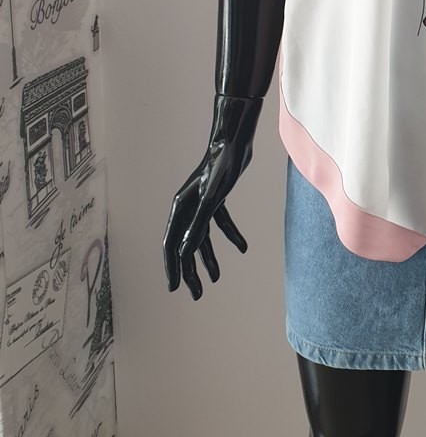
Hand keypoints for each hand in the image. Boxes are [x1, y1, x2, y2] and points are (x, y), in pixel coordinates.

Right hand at [163, 94, 260, 299]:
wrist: (234, 142)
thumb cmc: (222, 167)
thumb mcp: (212, 200)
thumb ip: (198, 225)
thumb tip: (185, 253)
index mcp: (180, 208)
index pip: (171, 245)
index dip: (173, 268)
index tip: (175, 288)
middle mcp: (187, 207)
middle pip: (185, 245)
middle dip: (191, 270)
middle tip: (197, 294)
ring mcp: (201, 203)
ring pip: (201, 237)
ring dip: (209, 258)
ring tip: (215, 279)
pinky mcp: (216, 198)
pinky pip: (220, 223)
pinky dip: (231, 235)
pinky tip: (243, 248)